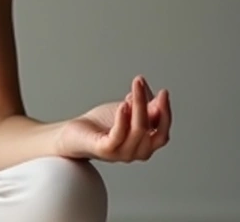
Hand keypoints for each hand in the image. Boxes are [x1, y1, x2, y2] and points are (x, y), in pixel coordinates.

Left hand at [56, 75, 170, 162]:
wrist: (73, 134)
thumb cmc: (101, 124)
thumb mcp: (127, 112)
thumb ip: (143, 108)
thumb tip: (159, 100)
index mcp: (145, 145)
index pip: (162, 132)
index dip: (166, 113)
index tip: (164, 93)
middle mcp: (136, 152)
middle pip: (152, 130)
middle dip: (155, 107)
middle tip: (147, 86)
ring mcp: (121, 154)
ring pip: (138, 130)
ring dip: (138, 105)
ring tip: (135, 87)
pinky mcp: (105, 150)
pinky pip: (119, 135)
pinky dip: (123, 119)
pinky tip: (123, 105)